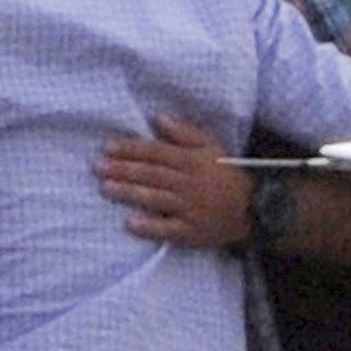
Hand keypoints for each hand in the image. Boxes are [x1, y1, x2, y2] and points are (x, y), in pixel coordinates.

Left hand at [95, 112, 250, 247]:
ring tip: (106, 188)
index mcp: (192, 161)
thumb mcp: (211, 147)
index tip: (108, 147)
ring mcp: (191, 209)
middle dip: (124, 170)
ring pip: (157, 198)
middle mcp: (189, 183)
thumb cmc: (225, 174)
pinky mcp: (192, 232)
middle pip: (152, 174)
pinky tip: (131, 223)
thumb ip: (185, 133)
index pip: (157, 153)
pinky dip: (151, 227)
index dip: (132, 149)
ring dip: (131, 193)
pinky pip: (170, 229)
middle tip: (98, 167)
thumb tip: (159, 118)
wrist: (252, 208)